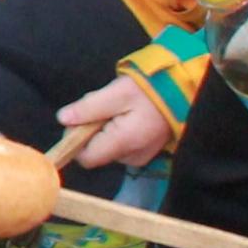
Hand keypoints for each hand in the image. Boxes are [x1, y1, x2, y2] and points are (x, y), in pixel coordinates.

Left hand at [56, 71, 179, 172]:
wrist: (183, 90)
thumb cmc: (150, 90)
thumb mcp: (116, 93)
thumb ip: (88, 108)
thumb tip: (63, 119)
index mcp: (123, 143)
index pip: (85, 158)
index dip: (75, 140)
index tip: (80, 119)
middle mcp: (132, 157)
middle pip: (95, 151)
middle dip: (91, 129)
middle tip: (103, 106)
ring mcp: (140, 156)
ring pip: (107, 147)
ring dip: (104, 128)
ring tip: (118, 107)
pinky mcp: (145, 151)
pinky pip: (120, 145)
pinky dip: (116, 130)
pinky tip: (127, 114)